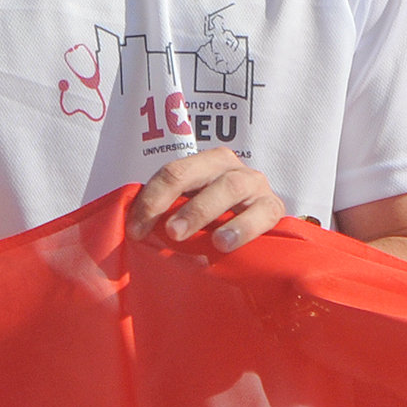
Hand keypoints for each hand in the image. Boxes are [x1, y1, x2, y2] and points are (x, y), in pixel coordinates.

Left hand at [125, 148, 285, 252]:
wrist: (255, 230)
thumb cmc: (212, 223)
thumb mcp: (187, 212)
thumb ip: (165, 214)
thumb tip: (132, 232)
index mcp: (204, 163)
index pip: (173, 172)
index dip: (151, 200)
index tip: (135, 230)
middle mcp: (230, 167)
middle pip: (202, 172)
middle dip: (179, 201)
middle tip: (167, 231)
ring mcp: (255, 185)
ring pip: (231, 186)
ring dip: (206, 210)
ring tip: (190, 237)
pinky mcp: (274, 207)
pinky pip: (262, 212)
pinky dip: (242, 227)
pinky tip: (224, 244)